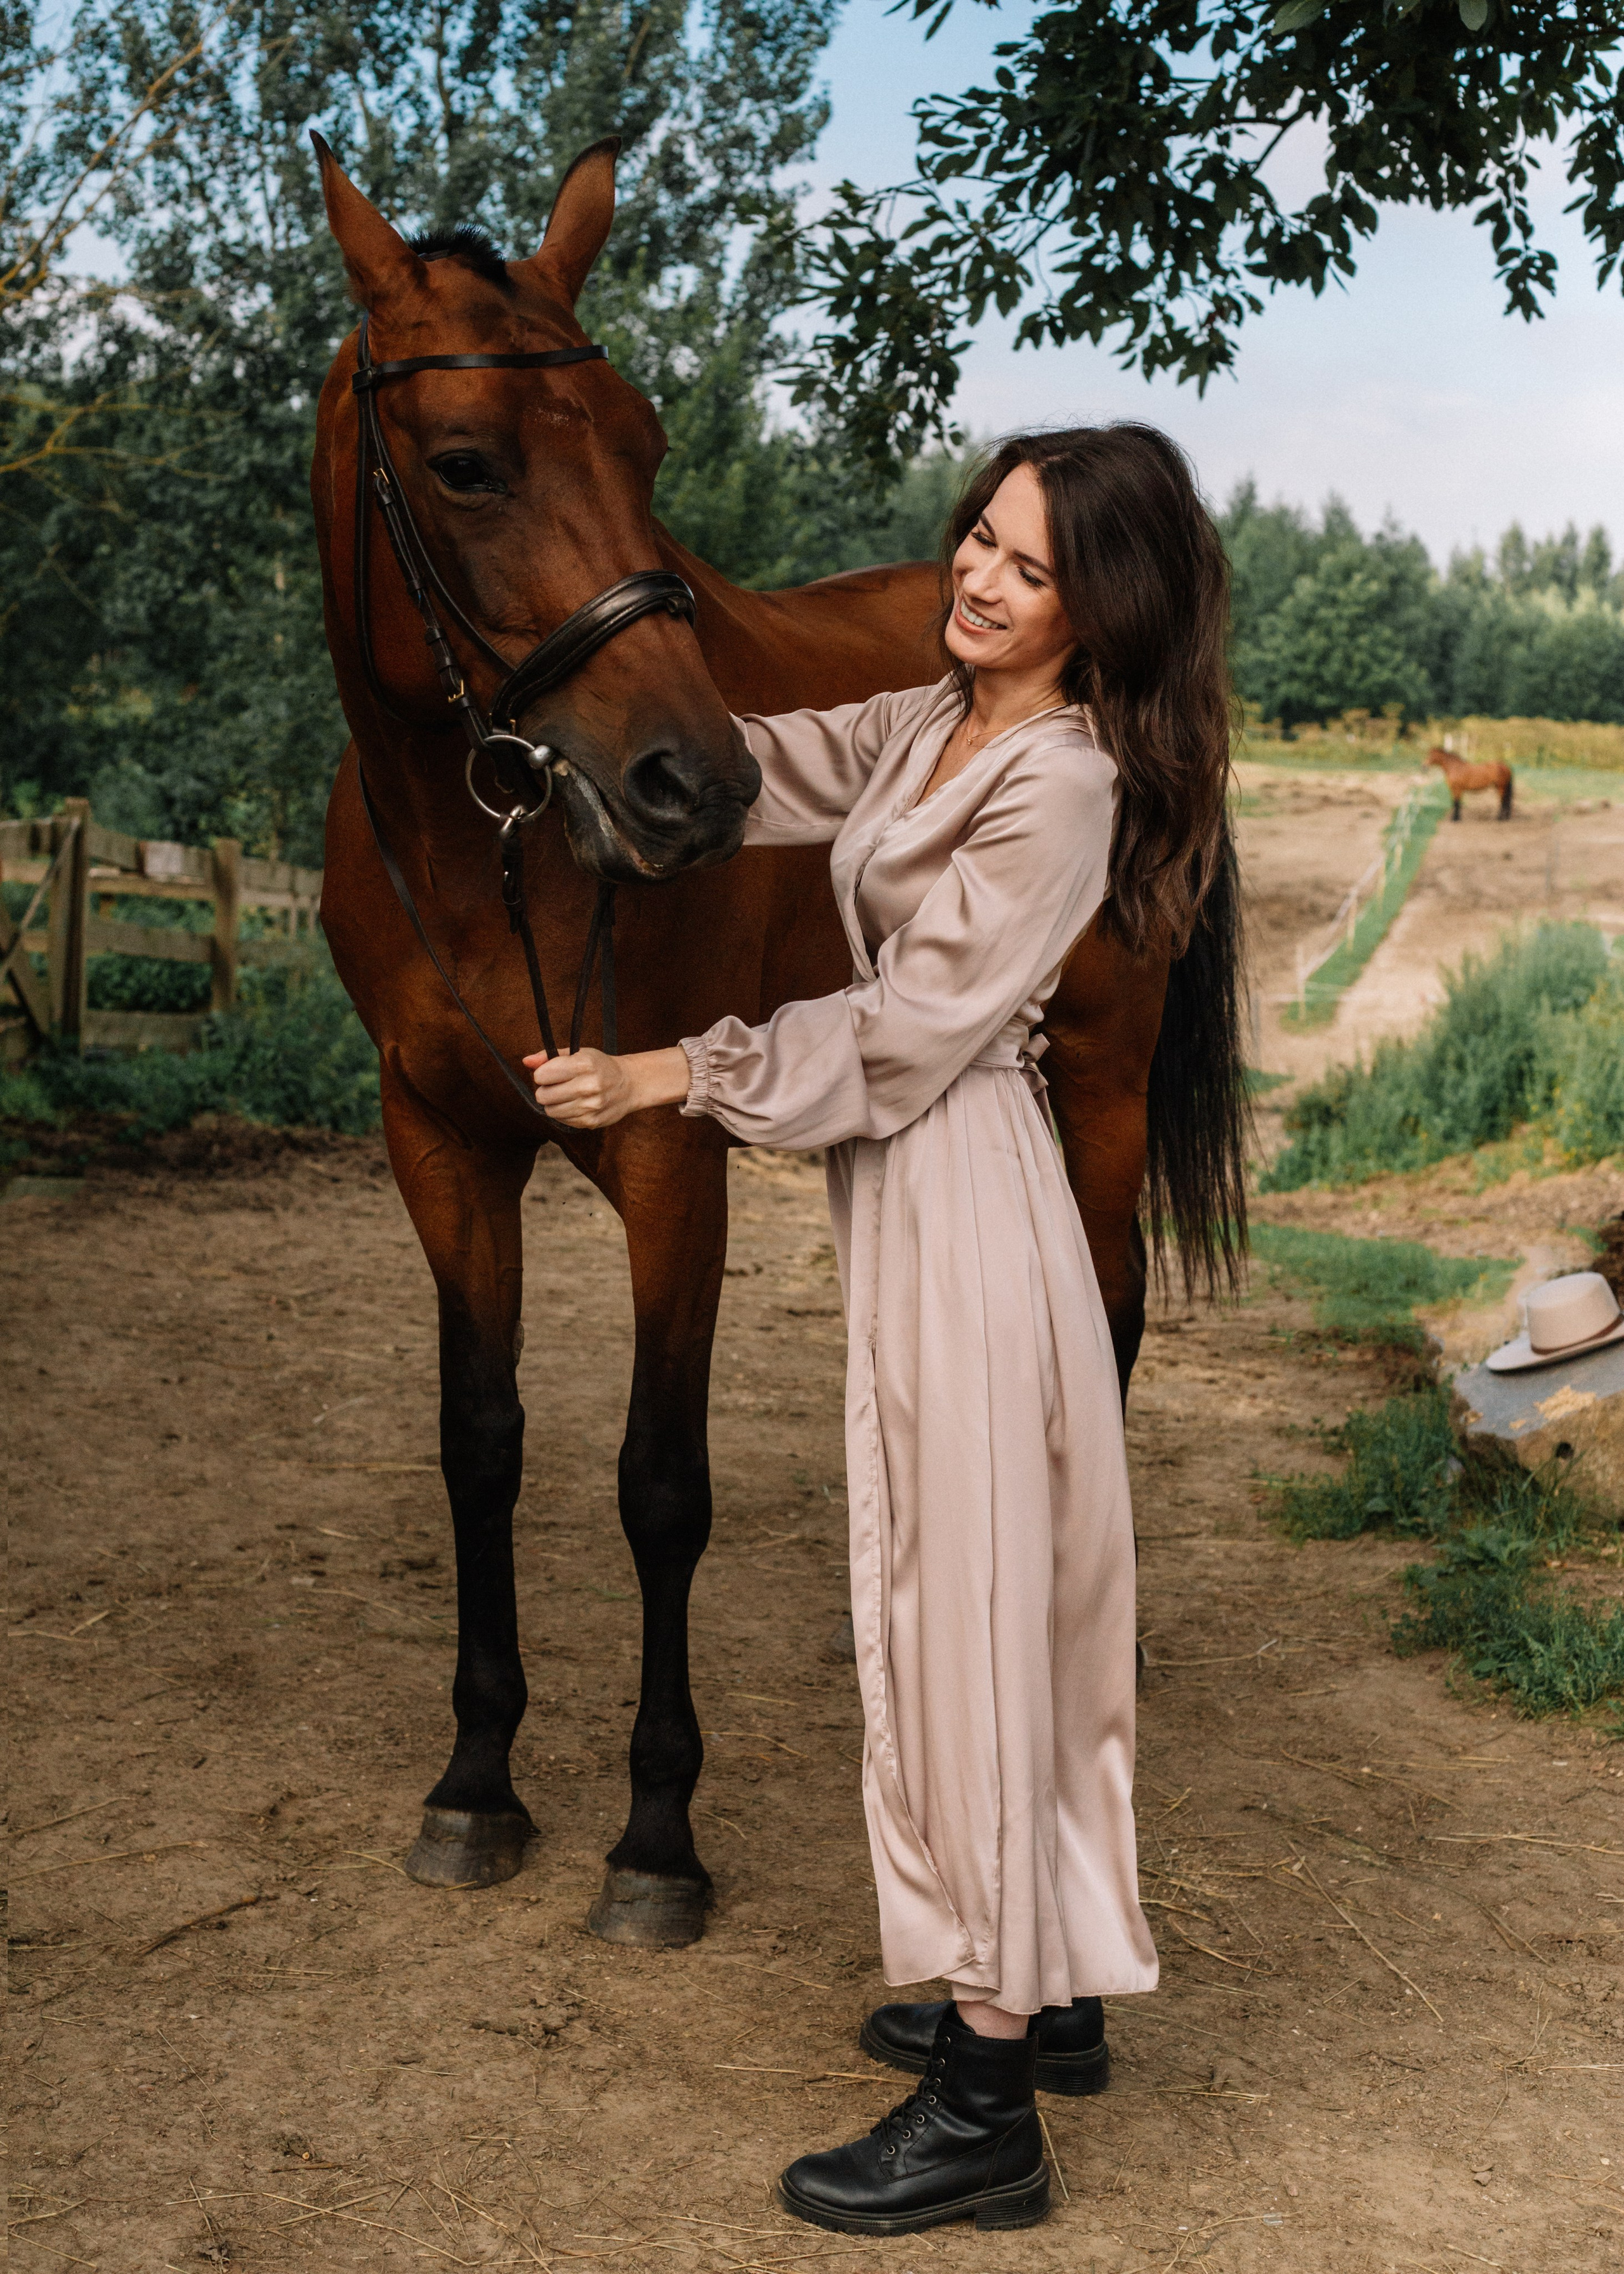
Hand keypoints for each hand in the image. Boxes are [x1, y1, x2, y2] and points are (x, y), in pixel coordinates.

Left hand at [522, 1044, 689, 1128]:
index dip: (542, 1074)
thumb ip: (549, 1056)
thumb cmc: (599, 1066)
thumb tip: (526, 1061)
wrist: (628, 1085)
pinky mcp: (591, 1122)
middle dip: (545, 1090)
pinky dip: (564, 1113)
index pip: (542, 1075)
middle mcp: (589, 1086)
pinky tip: (575, 1104)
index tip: (551, 1072)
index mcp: (584, 1064)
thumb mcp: (578, 1053)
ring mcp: (591, 1106)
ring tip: (566, 1095)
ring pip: (550, 1111)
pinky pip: (562, 1121)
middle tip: (557, 1085)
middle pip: (543, 1095)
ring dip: (553, 1103)